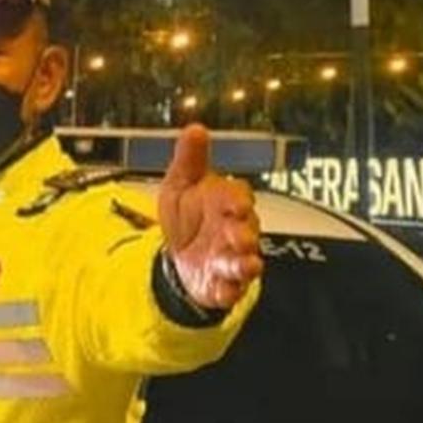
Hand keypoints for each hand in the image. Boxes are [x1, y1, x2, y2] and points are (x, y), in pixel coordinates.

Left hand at [158, 125, 262, 310]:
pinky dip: (229, 291)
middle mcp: (234, 229)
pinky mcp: (223, 282)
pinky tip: (226, 290)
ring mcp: (230, 257)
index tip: (237, 202)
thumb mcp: (181, 184)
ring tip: (245, 264)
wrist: (177, 256)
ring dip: (245, 263)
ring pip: (243, 260)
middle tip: (239, 234)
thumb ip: (190, 160)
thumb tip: (195, 130)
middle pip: (246, 229)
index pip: (237, 195)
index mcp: (225, 202)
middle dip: (244, 232)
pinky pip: (230, 289)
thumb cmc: (188, 216)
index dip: (238, 198)